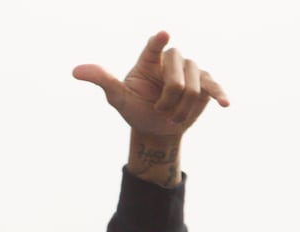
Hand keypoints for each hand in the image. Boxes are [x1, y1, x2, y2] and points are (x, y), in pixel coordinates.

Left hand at [73, 32, 228, 185]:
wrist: (157, 129)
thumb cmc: (135, 109)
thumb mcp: (118, 98)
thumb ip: (103, 80)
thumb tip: (76, 70)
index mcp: (149, 60)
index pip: (154, 47)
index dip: (158, 41)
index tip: (163, 35)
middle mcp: (170, 61)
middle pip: (178, 67)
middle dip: (170, 93)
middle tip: (160, 110)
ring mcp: (190, 71)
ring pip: (194, 82)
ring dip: (182, 106)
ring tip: (172, 117)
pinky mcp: (206, 84)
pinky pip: (213, 87)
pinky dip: (219, 94)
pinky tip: (224, 104)